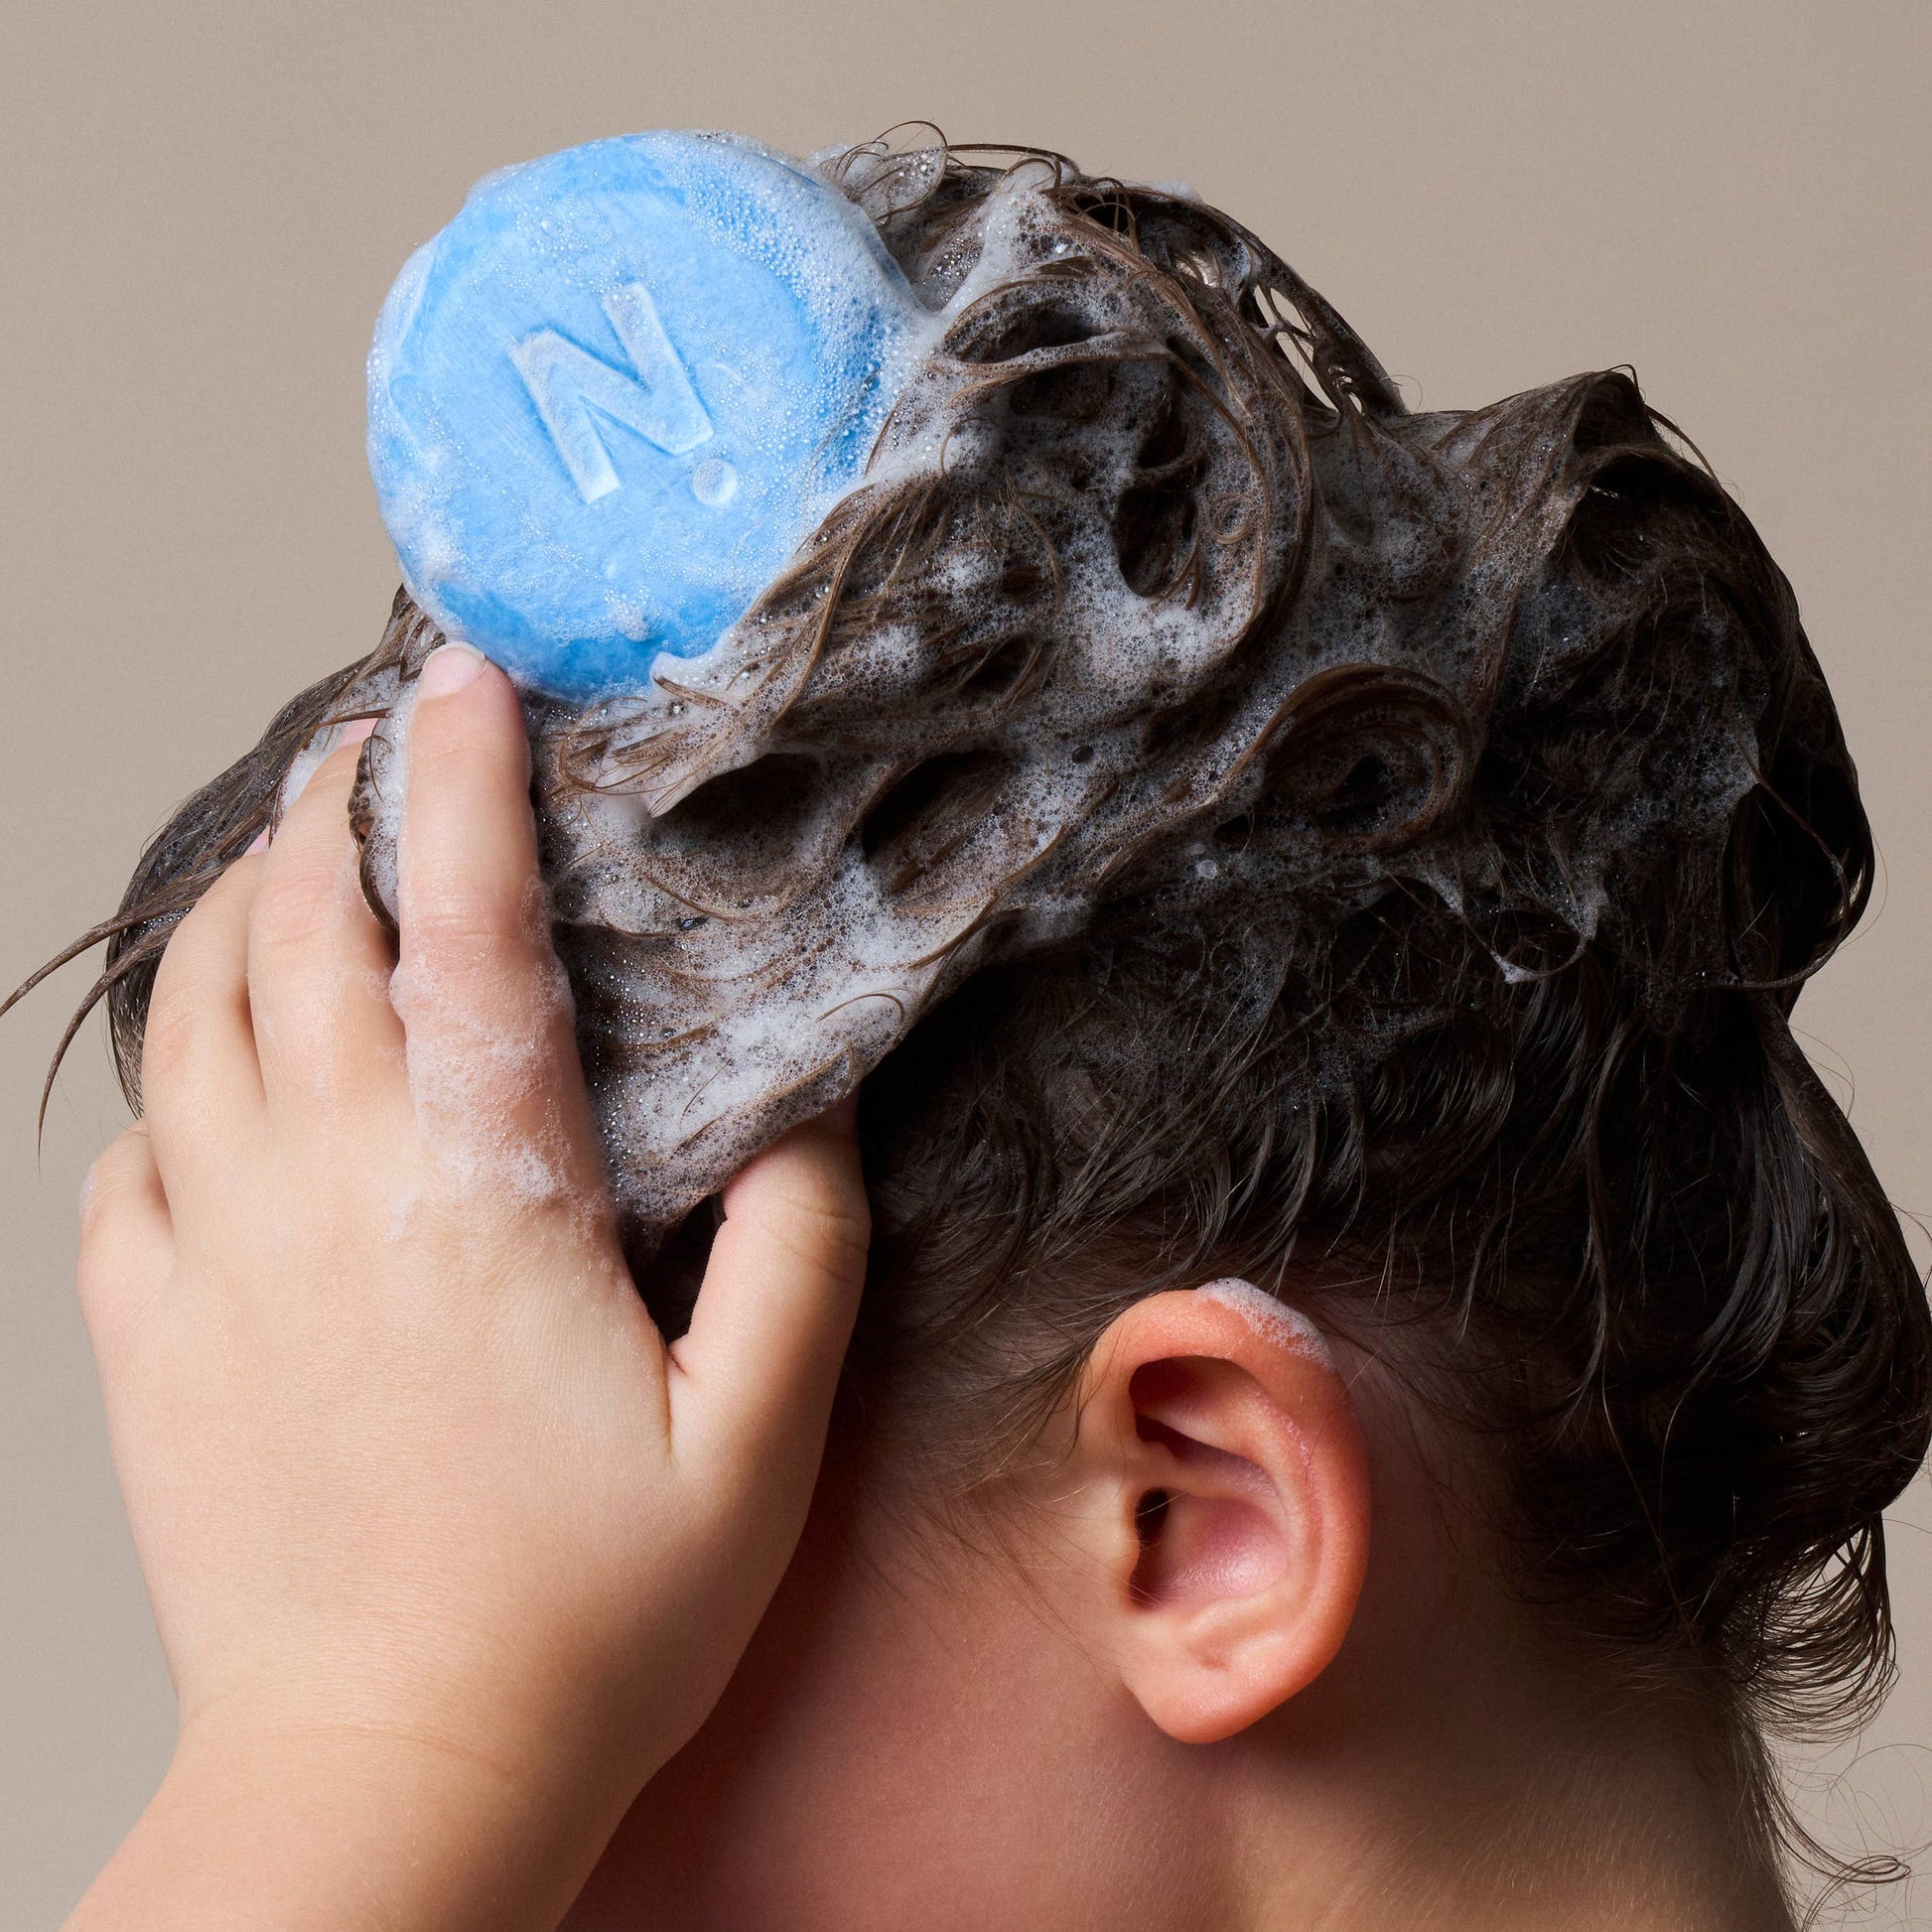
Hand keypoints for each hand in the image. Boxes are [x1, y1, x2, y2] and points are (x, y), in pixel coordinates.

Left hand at [69, 644, 869, 1930]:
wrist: (385, 1781)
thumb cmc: (585, 1621)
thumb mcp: (756, 1441)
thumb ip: (799, 1250)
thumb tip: (802, 1104)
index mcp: (484, 1198)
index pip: (466, 929)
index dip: (464, 781)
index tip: (468, 677)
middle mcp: (327, 1193)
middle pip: (290, 931)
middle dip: (325, 802)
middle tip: (370, 736)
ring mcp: (213, 1258)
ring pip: (186, 1014)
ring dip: (232, 906)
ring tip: (288, 860)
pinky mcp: (144, 1336)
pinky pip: (125, 1153)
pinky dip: (166, 1075)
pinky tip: (218, 1073)